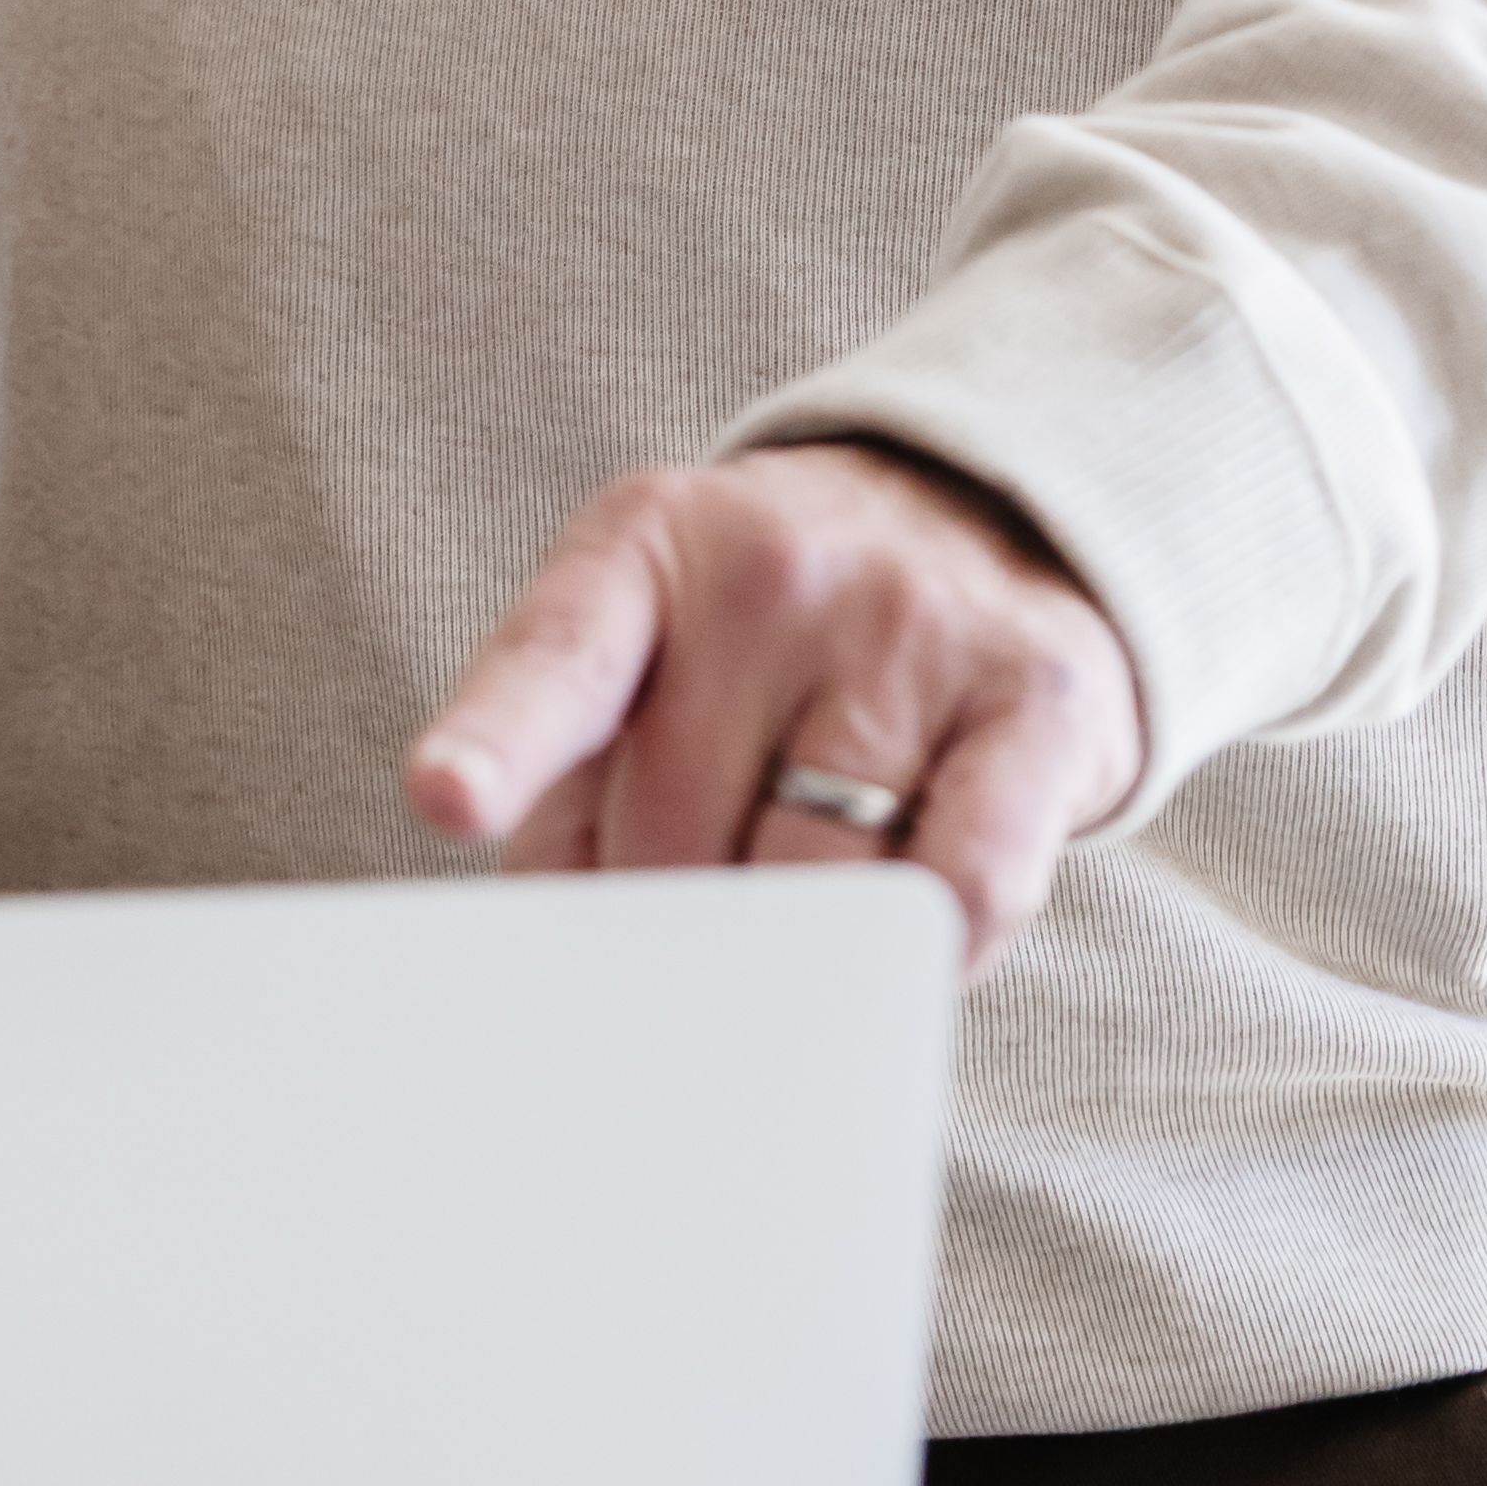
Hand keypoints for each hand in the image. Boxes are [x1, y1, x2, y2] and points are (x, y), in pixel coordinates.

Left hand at [405, 439, 1141, 958]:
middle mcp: (778, 573)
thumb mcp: (651, 657)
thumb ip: (576, 794)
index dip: (497, 739)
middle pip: (676, 838)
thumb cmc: (775, 639)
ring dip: (796, 940)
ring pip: (815, 881)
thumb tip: (571, 968)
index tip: (447, 799)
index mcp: (644, 550)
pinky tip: (907, 929)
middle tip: (712, 868)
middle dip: (677, 906)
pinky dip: (925, 951)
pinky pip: (964, 884)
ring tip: (811, 869)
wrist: (991, 516)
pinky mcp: (1038, 703)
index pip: (558, 660)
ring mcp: (915, 628)